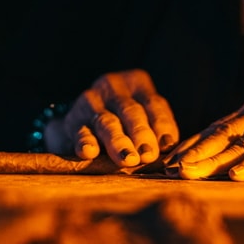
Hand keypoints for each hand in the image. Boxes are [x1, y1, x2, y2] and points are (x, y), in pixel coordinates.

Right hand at [44, 69, 178, 166]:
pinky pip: (81, 132)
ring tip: (128, 159)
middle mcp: (114, 88)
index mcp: (137, 84)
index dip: (161, 125)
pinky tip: (89, 152)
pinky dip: (85, 142)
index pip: (153, 103)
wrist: (83, 121)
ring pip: (107, 122)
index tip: (167, 145)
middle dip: (141, 134)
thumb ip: (158, 130)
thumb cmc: (125, 122)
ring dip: (118, 142)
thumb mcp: (144, 117)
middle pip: (131, 111)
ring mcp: (91, 102)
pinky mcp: (73, 120)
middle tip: (148, 155)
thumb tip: (170, 149)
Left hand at [165, 88, 243, 179]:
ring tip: (192, 173)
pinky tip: (236, 175)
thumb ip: (237, 145)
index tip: (171, 162)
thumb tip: (190, 160)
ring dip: (216, 161)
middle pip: (228, 132)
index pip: (220, 125)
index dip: (194, 143)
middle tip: (174, 168)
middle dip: (198, 153)